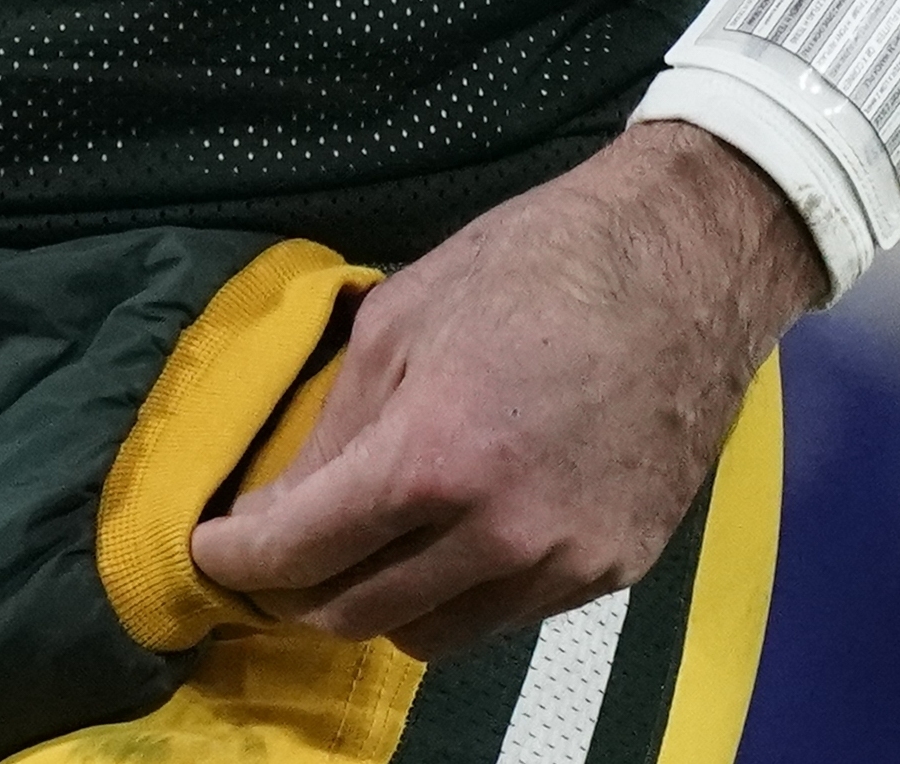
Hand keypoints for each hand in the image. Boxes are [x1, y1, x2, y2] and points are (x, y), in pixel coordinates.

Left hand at [188, 122, 823, 659]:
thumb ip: (333, 429)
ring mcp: (564, 563)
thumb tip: (275, 509)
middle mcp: (499, 534)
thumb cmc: (538, 264)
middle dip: (297, 589)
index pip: (300, 553)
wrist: (688, 264)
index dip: (237, 558)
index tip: (211, 548)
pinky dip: (461, 589)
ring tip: (368, 544)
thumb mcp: (401, 318)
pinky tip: (459, 530)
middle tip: (278, 550)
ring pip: (430, 634)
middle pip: (356, 613)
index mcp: (434, 458)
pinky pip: (507, 614)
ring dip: (381, 600)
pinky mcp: (614, 571)